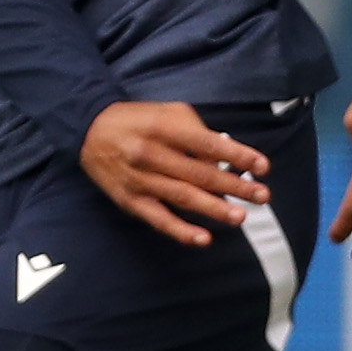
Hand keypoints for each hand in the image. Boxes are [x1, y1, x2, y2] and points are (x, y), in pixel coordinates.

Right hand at [80, 99, 268, 247]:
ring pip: (182, 197)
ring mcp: (140, 180)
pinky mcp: (130, 200)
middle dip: (234, 186)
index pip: (207, 144)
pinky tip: (203, 238)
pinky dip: (180, 230)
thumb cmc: (137, 120)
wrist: (88, 130)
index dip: (237, 156)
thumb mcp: (167, 112)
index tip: (263, 166)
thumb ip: (196, 131)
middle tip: (262, 195)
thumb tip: (222, 158)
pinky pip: (158, 219)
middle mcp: (151, 154)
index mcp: (164, 128)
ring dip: (214, 209)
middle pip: (199, 174)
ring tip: (240, 216)